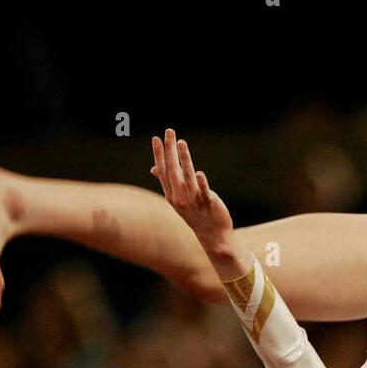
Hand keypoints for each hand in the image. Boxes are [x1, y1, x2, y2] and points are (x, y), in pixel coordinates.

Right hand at [151, 129, 235, 255]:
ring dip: (184, 159)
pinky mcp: (208, 204)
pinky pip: (203, 192)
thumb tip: (153, 167)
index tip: (157, 138)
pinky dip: (201, 183)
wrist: (212, 235)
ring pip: (187, 177)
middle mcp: (180, 197)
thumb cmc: (195, 214)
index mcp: (171, 194)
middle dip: (170, 151)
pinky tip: (198, 172)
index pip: (163, 171)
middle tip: (169, 132)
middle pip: (173, 170)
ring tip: (181, 143)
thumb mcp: (177, 199)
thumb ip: (166, 182)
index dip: (160, 154)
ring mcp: (193, 201)